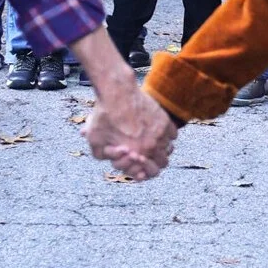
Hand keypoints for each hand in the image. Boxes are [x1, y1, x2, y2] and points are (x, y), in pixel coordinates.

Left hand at [72, 26, 177, 178]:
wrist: (116, 93)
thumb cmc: (103, 117)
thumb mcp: (95, 142)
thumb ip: (103, 157)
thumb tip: (110, 160)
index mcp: (136, 156)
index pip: (149, 174)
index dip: (143, 171)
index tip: (137, 162)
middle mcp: (151, 147)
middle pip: (163, 163)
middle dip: (153, 162)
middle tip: (145, 155)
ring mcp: (160, 133)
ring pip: (169, 149)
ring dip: (161, 149)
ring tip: (152, 144)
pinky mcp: (164, 120)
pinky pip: (173, 135)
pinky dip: (167, 136)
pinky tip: (157, 132)